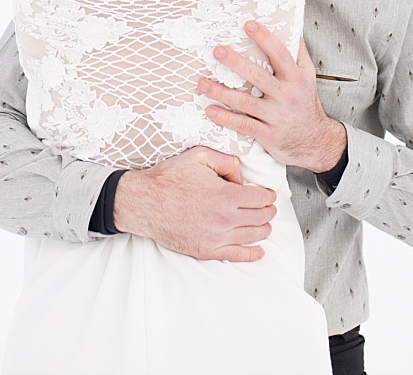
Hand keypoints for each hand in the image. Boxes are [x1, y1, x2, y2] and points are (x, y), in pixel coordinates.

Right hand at [113, 146, 275, 261]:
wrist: (143, 202)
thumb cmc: (169, 178)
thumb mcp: (200, 156)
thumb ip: (228, 162)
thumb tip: (242, 178)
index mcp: (226, 195)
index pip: (262, 198)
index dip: (268, 195)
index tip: (267, 194)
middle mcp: (224, 218)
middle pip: (261, 217)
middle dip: (268, 211)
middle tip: (268, 207)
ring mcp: (215, 237)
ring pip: (253, 236)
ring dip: (263, 229)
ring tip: (264, 223)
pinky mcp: (205, 251)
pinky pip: (236, 256)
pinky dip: (252, 254)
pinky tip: (259, 251)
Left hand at [199, 21, 347, 172]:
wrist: (316, 141)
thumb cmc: (306, 104)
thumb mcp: (309, 77)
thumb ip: (299, 54)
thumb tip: (293, 29)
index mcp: (296, 79)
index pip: (280, 54)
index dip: (265, 38)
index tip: (249, 24)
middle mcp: (286, 96)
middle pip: (258, 76)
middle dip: (236, 63)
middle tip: (217, 51)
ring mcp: (277, 117)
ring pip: (245, 102)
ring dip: (221, 92)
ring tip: (202, 83)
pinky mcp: (268, 135)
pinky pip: (243, 125)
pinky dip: (225, 118)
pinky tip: (210, 109)